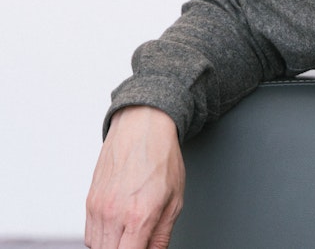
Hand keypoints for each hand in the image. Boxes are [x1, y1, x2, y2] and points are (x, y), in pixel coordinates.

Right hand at [85, 106, 184, 248]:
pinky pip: (90, 232)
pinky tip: (119, 224)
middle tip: (138, 240)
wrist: (142, 127)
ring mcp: (98, 208)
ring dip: (112, 245)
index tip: (142, 248)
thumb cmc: (162, 157)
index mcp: (139, 215)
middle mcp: (114, 214)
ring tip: (130, 232)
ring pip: (96, 246)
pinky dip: (102, 235)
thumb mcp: (176, 200)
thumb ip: (162, 235)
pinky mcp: (89, 201)